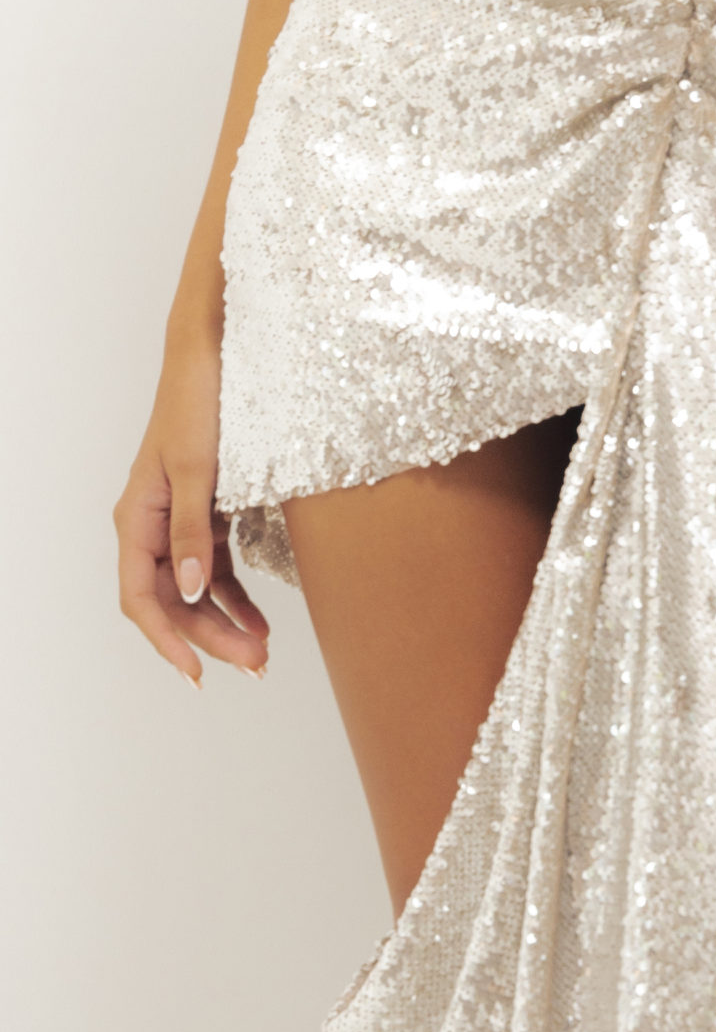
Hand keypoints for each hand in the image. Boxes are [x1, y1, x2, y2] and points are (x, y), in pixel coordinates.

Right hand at [114, 320, 269, 683]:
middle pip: (171, 600)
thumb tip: (188, 591)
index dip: (166, 639)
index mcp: (137, 517)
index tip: (197, 673)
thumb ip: (192, 533)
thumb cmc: (199, 404)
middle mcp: (152, 525)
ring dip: (225, 624)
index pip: (140, 596)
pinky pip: (215, 569)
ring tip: (262, 654)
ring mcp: (180, 521)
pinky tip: (261, 621)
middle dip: (209, 637)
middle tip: (255, 665)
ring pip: (194, 591)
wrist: (216, 357)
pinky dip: (237, 597)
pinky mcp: (208, 514)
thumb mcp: (197, 471)